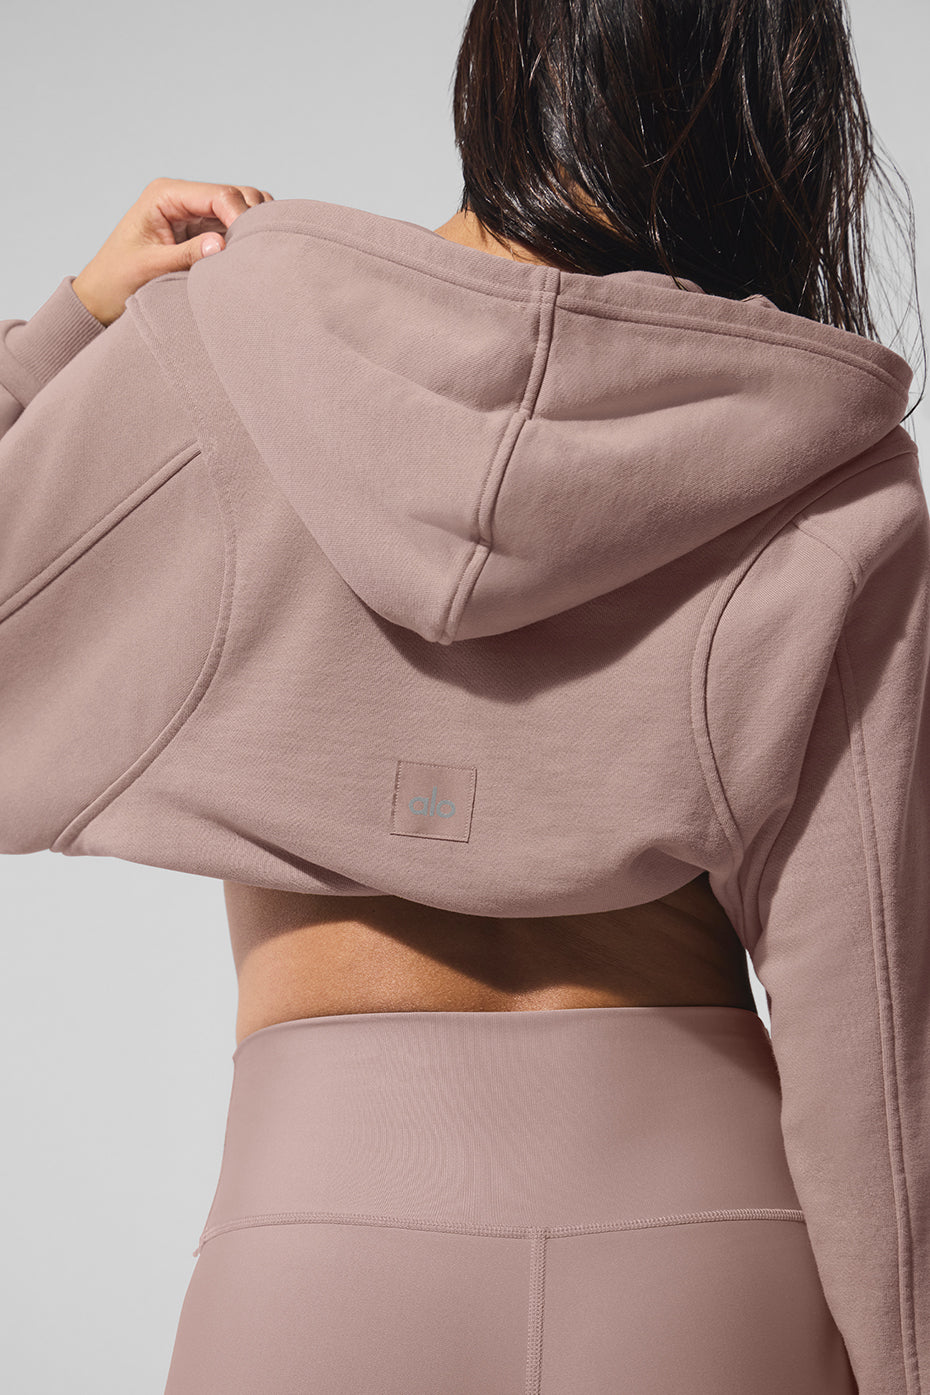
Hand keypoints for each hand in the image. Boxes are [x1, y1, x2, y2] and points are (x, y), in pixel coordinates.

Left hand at [71, 176, 273, 326]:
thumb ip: (187, 255)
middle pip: (236, 196)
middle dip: (251, 219)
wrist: (101, 296)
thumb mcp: (151, 267)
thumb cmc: (117, 279)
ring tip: (252, 256)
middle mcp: (182, 198)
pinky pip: (232, 229)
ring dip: (250, 229)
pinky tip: (246, 259)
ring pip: (240, 210)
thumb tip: (222, 245)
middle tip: (257, 251)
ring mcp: (194, 214)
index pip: (219, 194)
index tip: (249, 246)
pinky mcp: (201, 233)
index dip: (240, 216)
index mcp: (165, 194)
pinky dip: (243, 240)